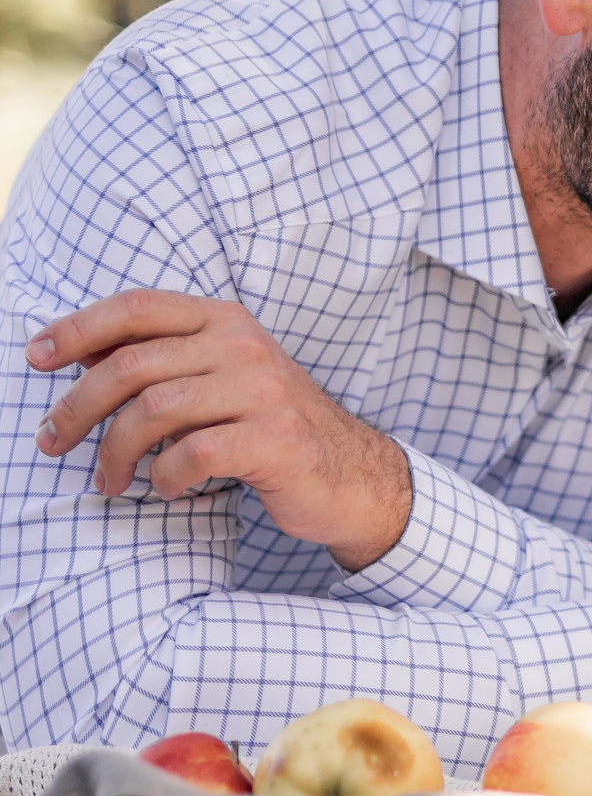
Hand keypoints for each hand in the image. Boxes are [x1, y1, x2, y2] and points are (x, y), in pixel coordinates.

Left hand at [26, 289, 411, 570]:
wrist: (349, 472)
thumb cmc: (270, 427)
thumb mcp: (221, 378)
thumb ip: (164, 360)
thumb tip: (82, 352)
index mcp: (226, 322)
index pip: (139, 307)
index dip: (78, 327)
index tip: (36, 356)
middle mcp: (245, 348)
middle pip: (131, 365)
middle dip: (77, 407)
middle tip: (52, 440)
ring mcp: (263, 392)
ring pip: (153, 411)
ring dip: (114, 453)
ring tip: (110, 480)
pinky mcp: (274, 439)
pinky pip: (192, 454)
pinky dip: (167, 477)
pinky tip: (169, 488)